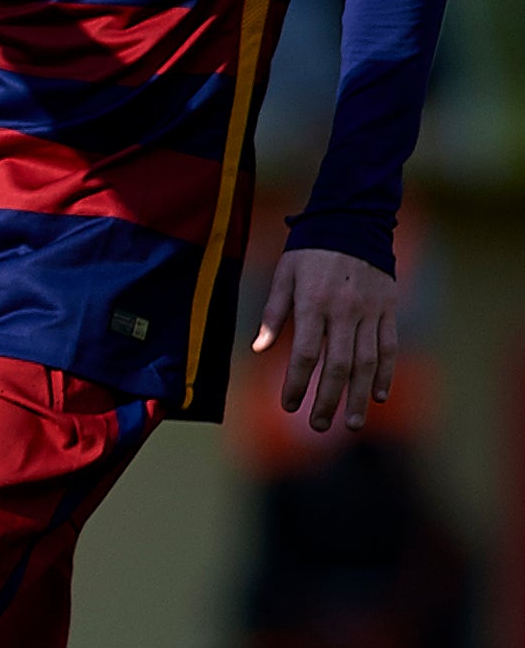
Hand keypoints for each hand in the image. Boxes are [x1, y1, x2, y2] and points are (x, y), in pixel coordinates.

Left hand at [254, 246, 402, 433]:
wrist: (353, 222)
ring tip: (351, 422)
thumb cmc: (309, 251)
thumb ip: (273, 314)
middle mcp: (344, 311)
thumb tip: (258, 349)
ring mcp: (370, 312)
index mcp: (313, 304)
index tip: (287, 405)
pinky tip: (377, 394)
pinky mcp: (389, 309)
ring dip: (358, 395)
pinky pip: (389, 346)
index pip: (306, 354)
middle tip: (319, 425)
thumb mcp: (283, 276)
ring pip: (367, 362)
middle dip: (328, 399)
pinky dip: (385, 373)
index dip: (296, 382)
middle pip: (338, 365)